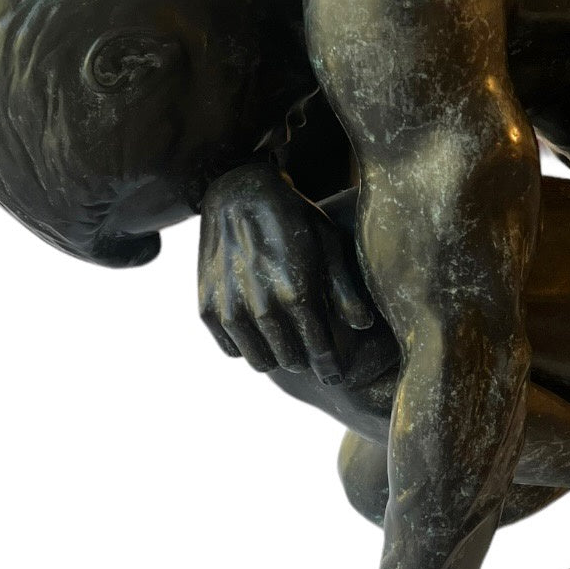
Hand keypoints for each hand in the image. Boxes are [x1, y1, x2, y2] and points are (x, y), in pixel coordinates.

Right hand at [198, 164, 373, 382]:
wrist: (239, 193)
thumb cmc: (294, 219)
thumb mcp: (329, 246)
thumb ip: (345, 291)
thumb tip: (363, 326)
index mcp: (298, 294)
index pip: (320, 352)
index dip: (331, 367)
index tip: (336, 375)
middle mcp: (262, 307)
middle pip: (291, 360)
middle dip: (305, 358)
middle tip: (311, 349)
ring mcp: (230, 309)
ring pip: (260, 362)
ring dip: (275, 355)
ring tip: (285, 340)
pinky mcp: (206, 307)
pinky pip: (231, 349)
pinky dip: (246, 345)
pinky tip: (258, 328)